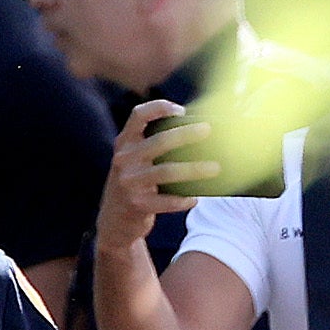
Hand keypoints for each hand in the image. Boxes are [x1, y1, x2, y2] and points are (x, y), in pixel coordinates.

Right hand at [99, 99, 217, 256]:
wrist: (113, 221)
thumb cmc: (134, 185)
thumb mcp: (134, 161)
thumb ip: (153, 145)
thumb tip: (196, 131)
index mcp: (124, 143)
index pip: (138, 115)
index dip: (160, 107)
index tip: (182, 111)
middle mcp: (124, 160)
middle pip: (159, 141)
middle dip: (186, 134)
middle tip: (208, 130)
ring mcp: (129, 182)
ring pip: (167, 171)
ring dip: (194, 169)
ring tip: (215, 168)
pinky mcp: (136, 204)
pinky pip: (166, 201)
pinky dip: (183, 200)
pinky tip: (194, 199)